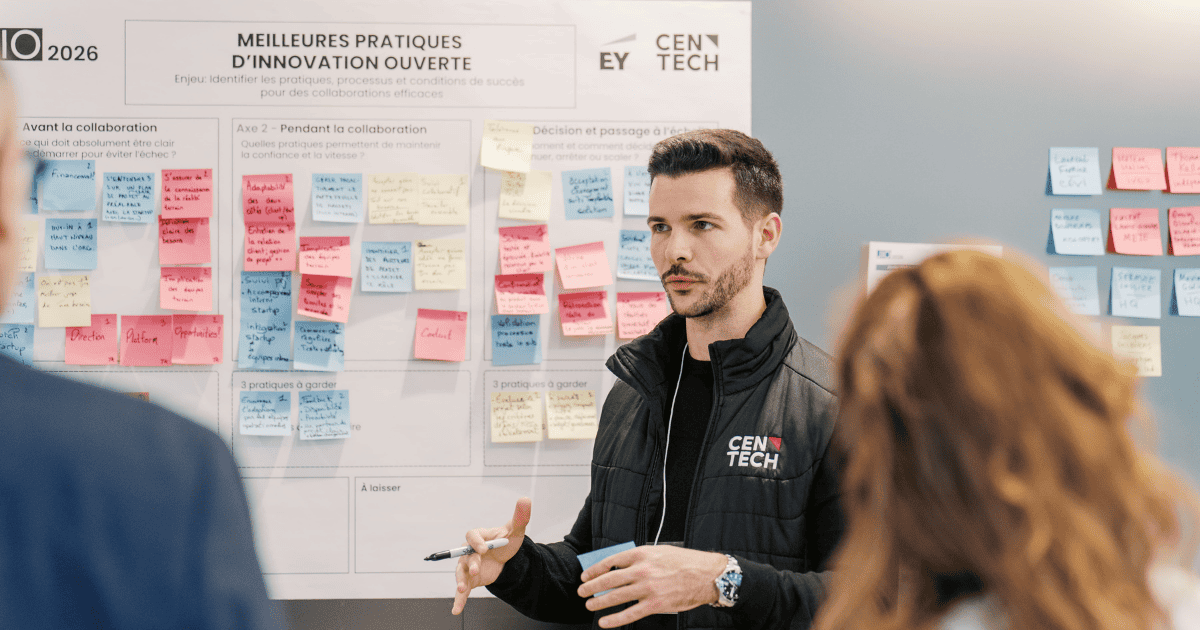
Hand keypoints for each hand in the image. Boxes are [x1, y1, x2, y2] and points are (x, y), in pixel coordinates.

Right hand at [450, 497, 531, 614]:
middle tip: (478, 569)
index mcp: (479, 537)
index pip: (472, 536)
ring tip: (463, 588)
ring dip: (461, 580)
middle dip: (471, 563)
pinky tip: (456, 610)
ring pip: (461, 572)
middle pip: (465, 556)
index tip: (484, 548)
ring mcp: (468, 567)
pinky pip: (462, 591)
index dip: (476, 542)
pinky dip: (459, 600)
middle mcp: (469, 552)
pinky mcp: (471, 580)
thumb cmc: (507, 542)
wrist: (507, 560)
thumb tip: (525, 499)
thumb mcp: (516, 531)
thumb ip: (520, 516)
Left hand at [577, 546, 727, 627]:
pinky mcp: (655, 604)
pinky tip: (604, 621)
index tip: (586, 575)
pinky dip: (615, 619)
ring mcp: (648, 588)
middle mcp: (642, 570)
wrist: (707, 575)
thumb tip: (617, 567)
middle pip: (609, 580)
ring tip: (589, 605)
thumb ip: (639, 559)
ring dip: (599, 602)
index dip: (595, 570)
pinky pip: (630, 613)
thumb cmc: (684, 562)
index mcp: (642, 554)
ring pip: (616, 596)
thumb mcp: (659, 552)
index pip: (610, 561)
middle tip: (582, 591)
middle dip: (592, 586)